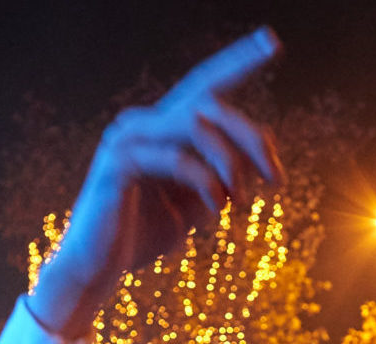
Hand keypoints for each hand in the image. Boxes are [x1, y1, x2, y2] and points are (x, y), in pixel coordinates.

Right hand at [27, 30, 280, 334]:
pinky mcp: (119, 165)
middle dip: (250, 136)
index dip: (237, 62)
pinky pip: (177, 159)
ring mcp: (127, 140)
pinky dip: (206, 183)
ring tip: (242, 202)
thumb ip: (221, 176)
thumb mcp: (194, 204)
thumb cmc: (142, 235)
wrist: (97, 270)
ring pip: (196, 124)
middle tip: (278, 178)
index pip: (204, 85)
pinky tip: (217, 209)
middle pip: (208, 101)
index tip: (272, 42)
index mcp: (159, 128)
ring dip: (231, 163)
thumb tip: (263, 158)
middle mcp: (142, 124)